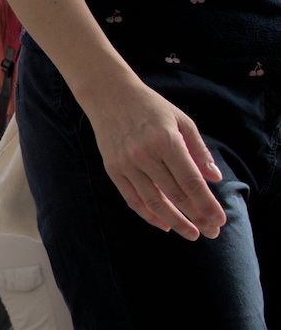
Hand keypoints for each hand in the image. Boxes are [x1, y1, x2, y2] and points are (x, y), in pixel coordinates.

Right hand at [83, 78, 225, 239]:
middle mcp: (145, 154)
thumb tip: (215, 178)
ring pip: (153, 202)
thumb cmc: (150, 106)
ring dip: (175, 221)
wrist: (109, 95)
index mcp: (166, 140)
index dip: (207, 204)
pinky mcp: (113, 169)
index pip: (191, 181)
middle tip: (212, 232)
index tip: (220, 220)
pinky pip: (132, 199)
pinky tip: (164, 224)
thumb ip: (199, 150)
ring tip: (191, 234)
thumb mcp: (182, 120)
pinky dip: (148, 215)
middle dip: (196, 217)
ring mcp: (127, 163)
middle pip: (175, 195)